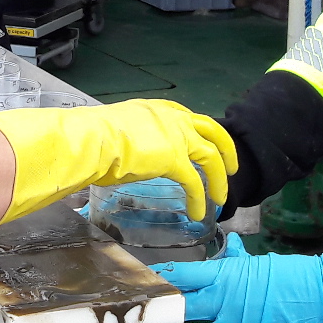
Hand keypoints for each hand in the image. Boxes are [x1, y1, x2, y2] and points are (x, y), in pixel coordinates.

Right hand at [0, 99, 237, 224]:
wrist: (91, 141)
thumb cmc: (94, 137)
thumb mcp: (122, 129)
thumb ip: (135, 138)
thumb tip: (128, 153)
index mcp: (158, 110)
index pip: (189, 119)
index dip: (202, 135)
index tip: (206, 148)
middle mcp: (173, 118)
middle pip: (212, 131)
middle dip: (225, 150)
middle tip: (231, 168)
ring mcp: (177, 137)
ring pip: (211, 157)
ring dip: (218, 178)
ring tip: (220, 198)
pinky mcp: (175, 159)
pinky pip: (195, 182)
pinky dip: (199, 198)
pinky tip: (198, 213)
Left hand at [147, 233, 322, 322]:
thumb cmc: (293, 277)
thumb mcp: (261, 262)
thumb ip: (237, 259)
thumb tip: (228, 244)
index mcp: (225, 276)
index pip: (179, 276)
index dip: (157, 281)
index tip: (143, 285)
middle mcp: (224, 303)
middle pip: (177, 310)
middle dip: (157, 315)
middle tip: (147, 317)